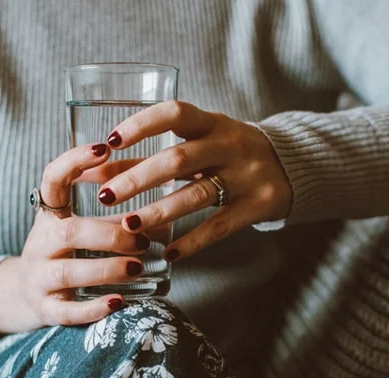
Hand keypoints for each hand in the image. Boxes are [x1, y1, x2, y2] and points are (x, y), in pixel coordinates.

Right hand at [0, 143, 149, 335]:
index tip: (104, 147)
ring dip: (106, 268)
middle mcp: (39, 244)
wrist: (22, 295)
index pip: (52, 179)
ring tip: (138, 267)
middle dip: (109, 234)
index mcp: (49, 216)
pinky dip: (93, 308)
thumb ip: (113, 219)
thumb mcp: (79, 230)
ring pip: (68, 272)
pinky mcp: (44, 309)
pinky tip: (118, 303)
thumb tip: (165, 214)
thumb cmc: (63, 255)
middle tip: (143, 240)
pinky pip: (66, 311)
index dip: (74, 161)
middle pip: (69, 233)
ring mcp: (38, 278)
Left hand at [97, 101, 291, 261]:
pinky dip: (192, 241)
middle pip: (178, 159)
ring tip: (128, 226)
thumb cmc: (228, 152)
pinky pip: (220, 226)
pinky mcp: (259, 204)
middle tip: (106, 196)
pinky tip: (168, 254)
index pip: (174, 113)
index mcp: (211, 122)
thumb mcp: (197, 144)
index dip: (141, 125)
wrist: (291, 165)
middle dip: (138, 178)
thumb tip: (97, 171)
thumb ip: (148, 156)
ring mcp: (247, 175)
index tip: (110, 142)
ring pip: (196, 194)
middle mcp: (230, 144)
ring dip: (159, 211)